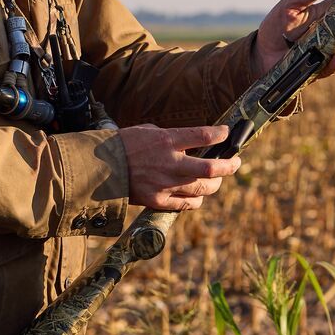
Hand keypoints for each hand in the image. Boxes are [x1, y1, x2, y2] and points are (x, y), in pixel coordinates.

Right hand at [116, 124, 239, 211]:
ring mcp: (165, 185)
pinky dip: (197, 199)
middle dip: (230, 166)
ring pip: (203, 189)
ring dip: (215, 184)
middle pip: (211, 169)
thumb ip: (172, 138)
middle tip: (236, 162)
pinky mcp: (158, 201)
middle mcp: (170, 163)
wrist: (98, 169)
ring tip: (218, 179)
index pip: (204, 136)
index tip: (226, 134)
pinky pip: (187, 204)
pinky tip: (198, 194)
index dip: (221, 135)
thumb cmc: (122, 145)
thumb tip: (191, 143)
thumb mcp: (148, 131)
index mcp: (167, 140)